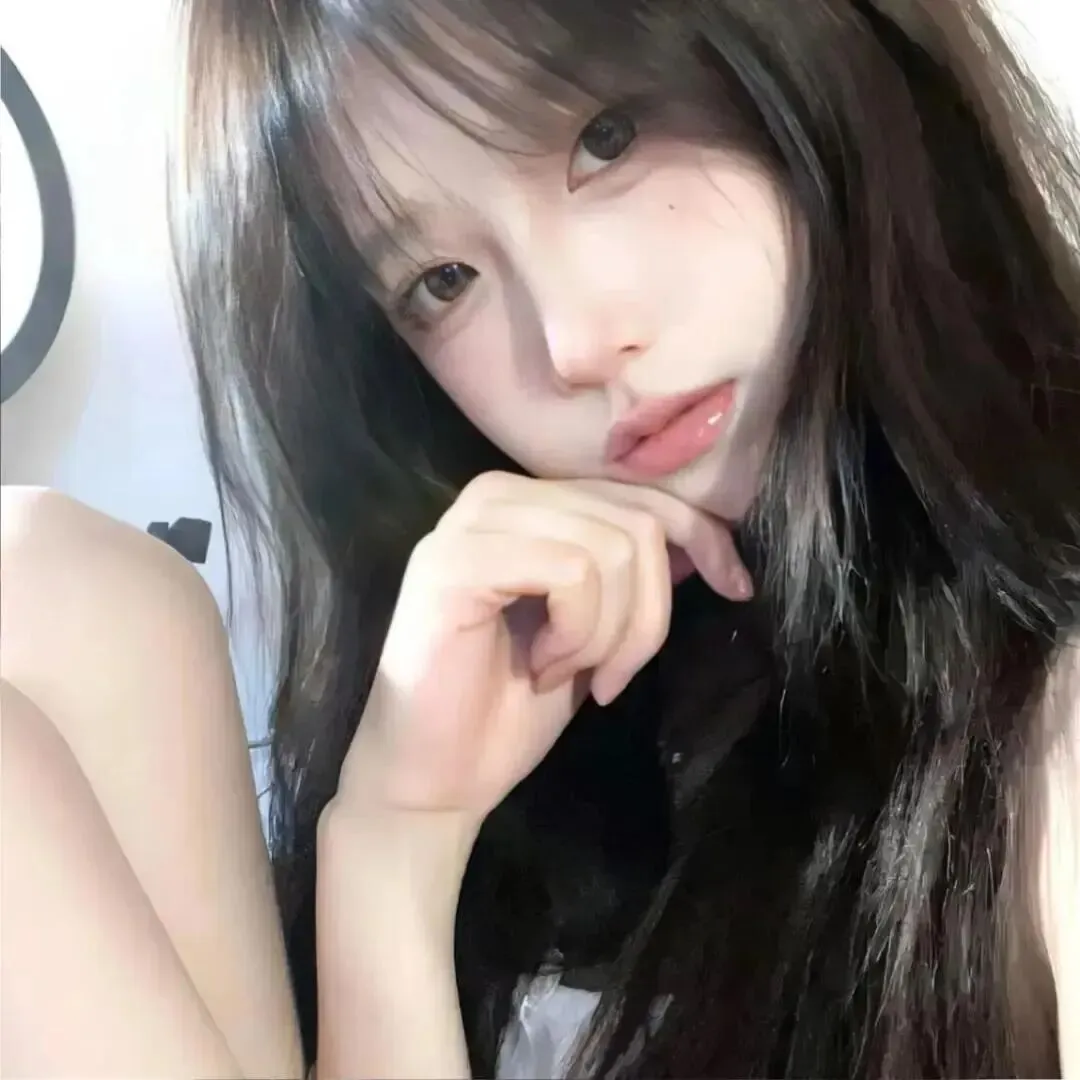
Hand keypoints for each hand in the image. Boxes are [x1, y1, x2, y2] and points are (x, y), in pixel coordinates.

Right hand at [336, 472, 751, 825]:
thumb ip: (631, 575)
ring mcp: (470, 523)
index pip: (641, 496)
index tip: (737, 588)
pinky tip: (541, 667)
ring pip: (612, 548)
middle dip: (647, 616)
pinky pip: (571, 572)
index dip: (702, 539)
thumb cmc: (511, 708)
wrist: (436, 778)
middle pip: (636, 523)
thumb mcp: (596, 631)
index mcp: (528, 503)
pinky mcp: (454, 561)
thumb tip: (702, 542)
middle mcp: (496, 495)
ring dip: (608, 634)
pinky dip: (578, 633)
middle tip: (609, 676)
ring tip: (563, 671)